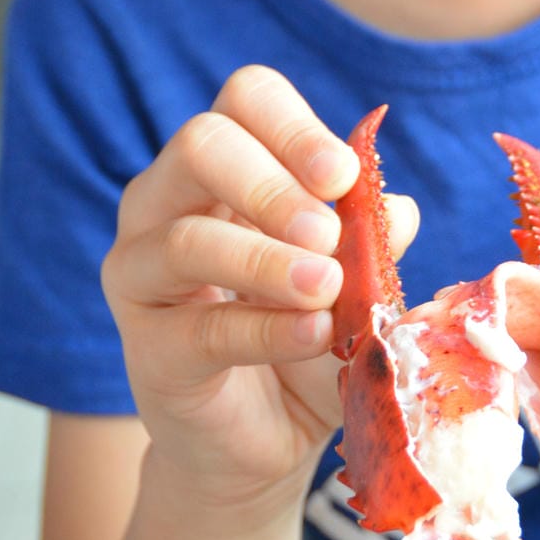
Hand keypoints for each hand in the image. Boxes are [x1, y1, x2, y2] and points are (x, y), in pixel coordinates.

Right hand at [102, 66, 416, 505]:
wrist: (269, 440)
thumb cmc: (309, 335)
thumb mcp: (355, 279)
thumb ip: (370, 238)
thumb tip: (397, 210)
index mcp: (224, 166)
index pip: (244, 99)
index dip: (294, 125)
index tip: (342, 176)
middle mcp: (167, 202)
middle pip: (201, 143)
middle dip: (272, 183)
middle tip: (328, 234)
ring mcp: (143, 273)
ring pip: (184, 239)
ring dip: (267, 261)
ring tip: (327, 287)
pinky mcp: (146, 349)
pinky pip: (199, 328)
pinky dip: (265, 329)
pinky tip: (312, 334)